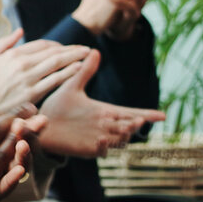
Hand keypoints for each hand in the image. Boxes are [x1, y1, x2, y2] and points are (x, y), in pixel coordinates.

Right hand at [0, 28, 90, 107]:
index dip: (56, 44)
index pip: (41, 44)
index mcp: (12, 55)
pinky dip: (68, 72)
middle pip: (53, 52)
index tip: (65, 47)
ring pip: (56, 63)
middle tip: (85, 48)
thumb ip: (4, 43)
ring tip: (86, 54)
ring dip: (74, 56)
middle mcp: (21, 65)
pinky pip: (55, 80)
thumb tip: (21, 30)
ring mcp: (28, 79)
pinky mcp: (32, 94)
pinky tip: (79, 67)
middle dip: (71, 49)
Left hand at [35, 50, 166, 156]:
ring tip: (127, 127)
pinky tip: (101, 139)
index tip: (162, 116)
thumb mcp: (72, 87)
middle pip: (128, 127)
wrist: (40, 124)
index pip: (130, 113)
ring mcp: (97, 139)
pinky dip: (103, 146)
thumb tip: (95, 50)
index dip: (146, 115)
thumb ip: (85, 71)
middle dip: (135, 124)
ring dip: (123, 134)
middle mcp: (104, 126)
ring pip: (118, 139)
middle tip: (140, 119)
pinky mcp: (86, 149)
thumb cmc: (57, 107)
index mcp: (104, 112)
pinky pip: (99, 150)